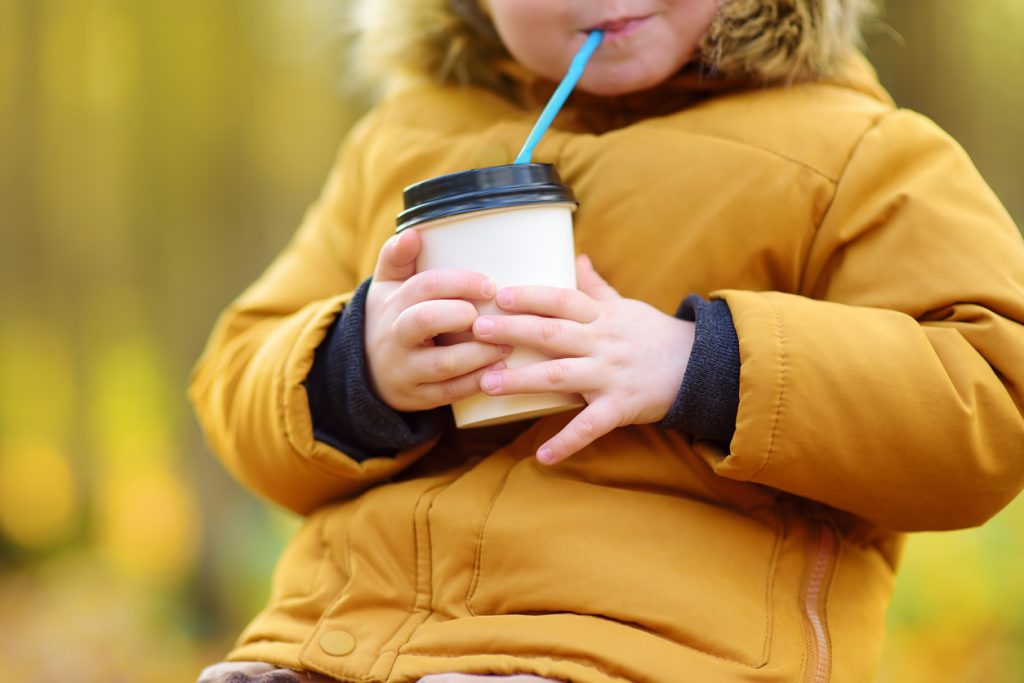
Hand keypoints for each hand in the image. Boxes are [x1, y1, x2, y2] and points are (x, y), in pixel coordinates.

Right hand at [364, 229, 510, 411]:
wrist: (367, 369)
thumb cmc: (390, 317)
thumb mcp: (385, 286)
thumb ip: (397, 257)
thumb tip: (413, 232)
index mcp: (392, 303)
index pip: (423, 286)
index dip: (458, 283)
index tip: (489, 285)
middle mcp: (395, 336)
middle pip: (423, 321)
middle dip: (460, 315)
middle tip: (492, 314)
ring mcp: (405, 370)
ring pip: (442, 363)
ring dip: (478, 353)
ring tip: (508, 344)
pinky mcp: (418, 397)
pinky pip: (448, 393)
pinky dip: (475, 383)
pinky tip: (499, 371)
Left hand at [472, 254, 694, 464]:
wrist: (700, 366)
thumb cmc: (653, 334)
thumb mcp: (625, 306)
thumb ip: (596, 286)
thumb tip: (576, 257)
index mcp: (601, 316)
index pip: (561, 299)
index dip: (531, 296)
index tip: (500, 295)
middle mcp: (601, 342)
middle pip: (552, 333)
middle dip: (513, 331)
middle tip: (476, 330)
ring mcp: (610, 375)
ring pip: (560, 376)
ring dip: (521, 380)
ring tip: (486, 384)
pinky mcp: (620, 407)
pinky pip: (590, 426)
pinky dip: (566, 441)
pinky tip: (542, 456)